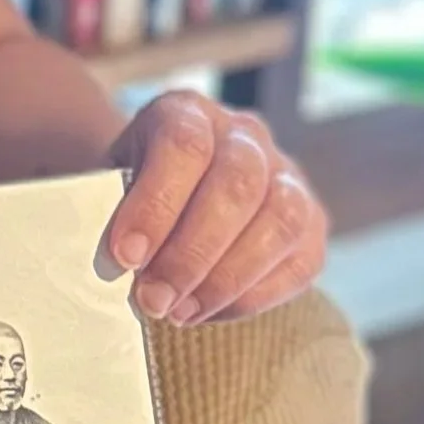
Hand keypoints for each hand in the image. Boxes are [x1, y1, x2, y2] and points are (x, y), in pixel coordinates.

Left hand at [105, 91, 327, 325]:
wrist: (166, 183)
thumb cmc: (132, 187)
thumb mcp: (110, 182)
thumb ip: (112, 211)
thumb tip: (118, 265)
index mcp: (188, 111)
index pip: (183, 145)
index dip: (156, 204)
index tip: (125, 256)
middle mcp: (245, 135)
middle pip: (238, 186)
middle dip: (192, 254)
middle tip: (154, 299)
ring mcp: (288, 175)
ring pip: (280, 222)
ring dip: (226, 279)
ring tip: (180, 312)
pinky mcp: (313, 222)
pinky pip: (300, 262)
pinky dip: (253, 296)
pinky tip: (209, 311)